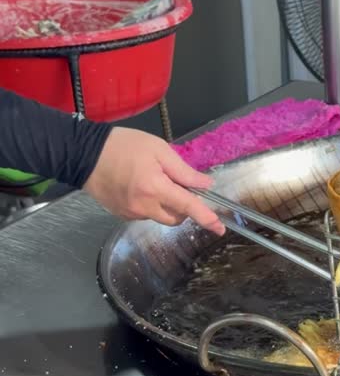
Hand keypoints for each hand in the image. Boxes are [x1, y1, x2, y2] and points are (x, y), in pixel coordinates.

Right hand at [83, 127, 225, 235]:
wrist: (84, 154)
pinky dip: (152, 205)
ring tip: (155, 181)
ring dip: (168, 205)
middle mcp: (144, 206)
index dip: (206, 218)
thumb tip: (205, 185)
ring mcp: (131, 213)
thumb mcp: (159, 150)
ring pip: (162, 217)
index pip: (188, 207)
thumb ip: (184, 171)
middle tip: (177, 183)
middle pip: (177, 217)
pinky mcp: (122, 214)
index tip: (219, 229)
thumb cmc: (123, 146)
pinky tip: (142, 187)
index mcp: (155, 188)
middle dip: (185, 206)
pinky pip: (146, 214)